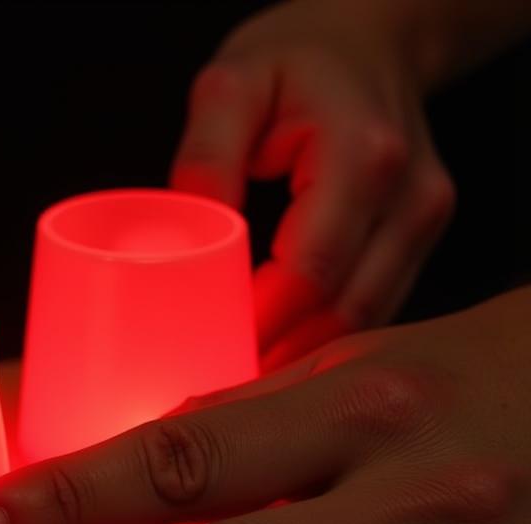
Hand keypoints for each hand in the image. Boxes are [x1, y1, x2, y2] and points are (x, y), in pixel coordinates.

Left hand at [171, 1, 455, 367]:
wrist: (366, 40)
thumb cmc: (296, 60)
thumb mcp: (232, 85)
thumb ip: (207, 156)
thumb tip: (189, 242)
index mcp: (363, 159)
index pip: (311, 273)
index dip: (260, 327)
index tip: (207, 358)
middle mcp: (408, 199)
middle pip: (341, 312)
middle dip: (277, 360)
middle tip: (216, 396)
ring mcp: (421, 223)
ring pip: (362, 324)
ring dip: (301, 362)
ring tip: (241, 390)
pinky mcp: (418, 241)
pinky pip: (371, 310)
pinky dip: (323, 341)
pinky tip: (279, 359)